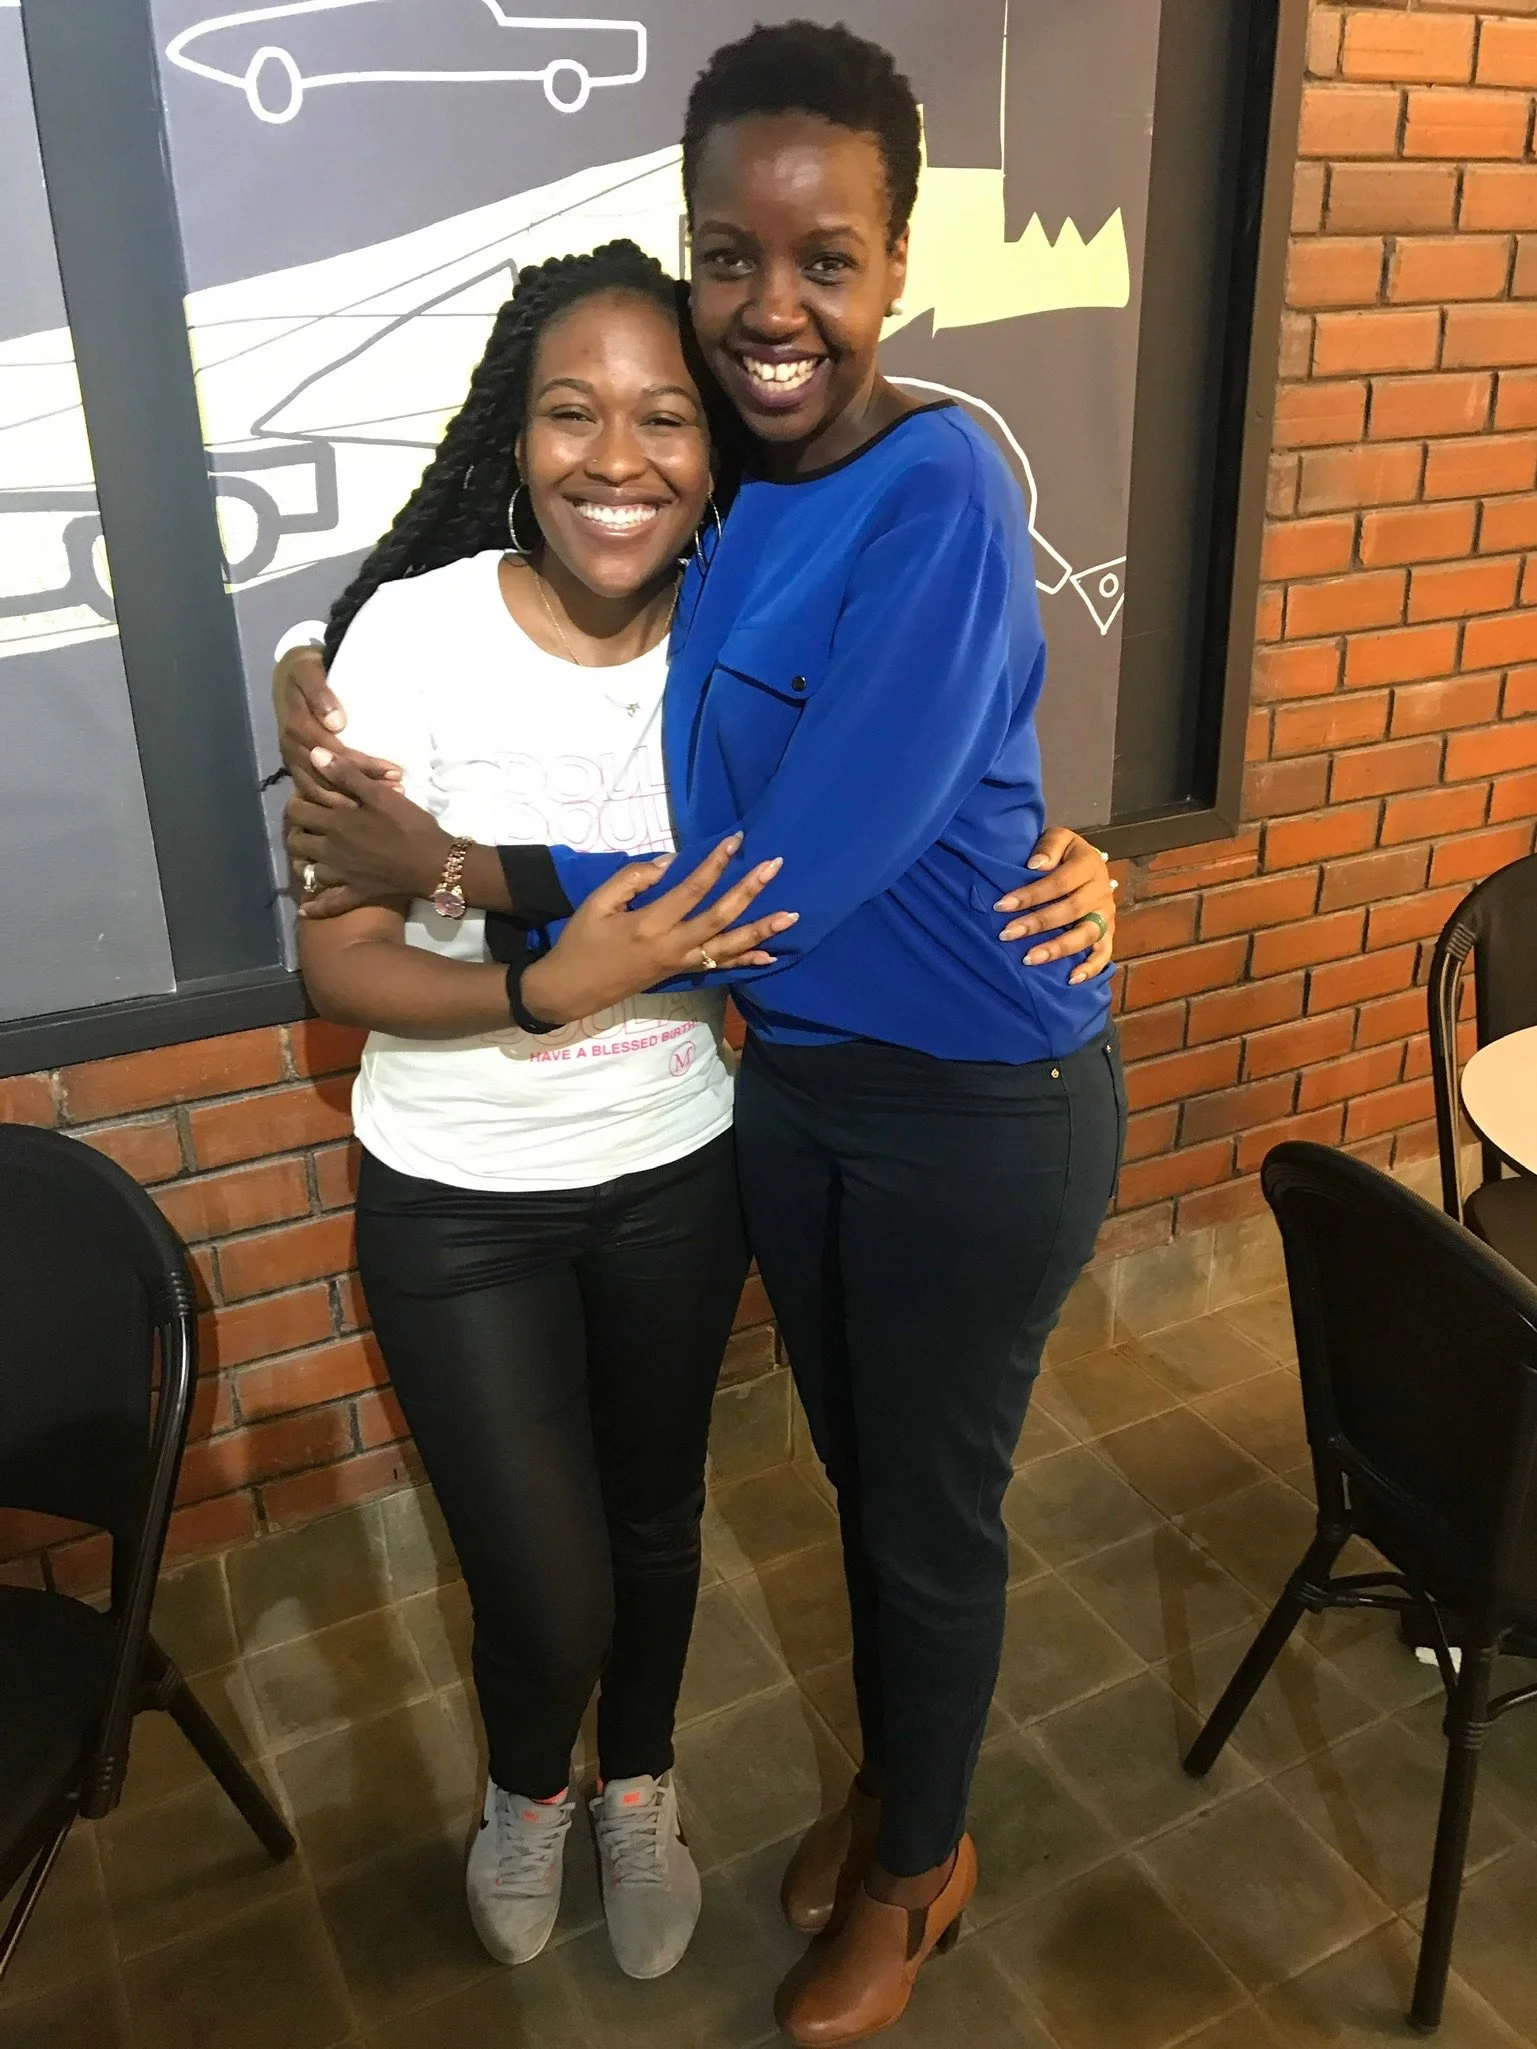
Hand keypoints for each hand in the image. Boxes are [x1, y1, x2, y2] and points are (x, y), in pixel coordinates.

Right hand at [273, 644, 401, 803]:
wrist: (290, 676)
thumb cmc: (309, 672)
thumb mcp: (309, 671)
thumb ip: (319, 693)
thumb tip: (336, 723)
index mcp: (295, 725)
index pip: (331, 752)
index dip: (360, 763)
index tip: (392, 770)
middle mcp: (292, 748)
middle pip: (327, 776)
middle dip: (363, 785)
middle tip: (398, 788)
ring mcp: (295, 762)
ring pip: (321, 790)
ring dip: (354, 798)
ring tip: (390, 797)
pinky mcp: (300, 770)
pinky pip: (317, 793)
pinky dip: (341, 802)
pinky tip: (364, 806)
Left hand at [288, 753, 451, 917]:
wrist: (433, 863)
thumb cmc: (409, 826)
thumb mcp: (379, 795)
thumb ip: (346, 775)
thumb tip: (315, 755)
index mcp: (335, 823)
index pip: (298, 811)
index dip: (296, 801)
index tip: (306, 796)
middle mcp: (330, 850)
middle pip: (296, 841)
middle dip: (297, 830)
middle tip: (309, 823)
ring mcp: (341, 875)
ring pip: (307, 871)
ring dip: (303, 862)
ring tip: (311, 854)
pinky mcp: (355, 893)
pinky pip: (328, 905)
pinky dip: (314, 907)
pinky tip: (305, 908)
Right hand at [521, 837, 797, 1024]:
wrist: (571, 989)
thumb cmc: (582, 941)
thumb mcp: (596, 903)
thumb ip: (632, 879)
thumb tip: (669, 863)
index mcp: (649, 925)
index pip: (692, 890)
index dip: (716, 864)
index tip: (736, 841)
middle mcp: (672, 946)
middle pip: (720, 918)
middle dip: (750, 891)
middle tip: (774, 867)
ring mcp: (680, 963)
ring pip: (728, 947)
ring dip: (761, 931)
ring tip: (790, 916)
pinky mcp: (681, 974)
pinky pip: (720, 968)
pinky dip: (745, 961)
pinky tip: (769, 955)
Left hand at [994, 827, 1116, 984]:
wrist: (1085, 863)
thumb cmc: (1063, 854)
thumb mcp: (1058, 839)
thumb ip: (1048, 847)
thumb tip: (1035, 865)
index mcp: (1089, 864)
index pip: (1059, 882)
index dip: (1030, 895)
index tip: (1001, 905)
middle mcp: (1102, 890)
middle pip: (1070, 910)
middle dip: (1036, 923)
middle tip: (1007, 934)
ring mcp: (1107, 914)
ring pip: (1085, 935)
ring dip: (1057, 948)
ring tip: (1030, 959)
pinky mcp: (1108, 933)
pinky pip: (1104, 954)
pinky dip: (1091, 968)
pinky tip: (1071, 979)